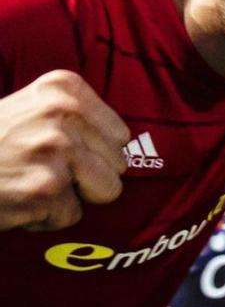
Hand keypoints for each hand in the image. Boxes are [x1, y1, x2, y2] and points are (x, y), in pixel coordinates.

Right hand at [0, 70, 128, 230]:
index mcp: (64, 87)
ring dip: (68, 198)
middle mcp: (63, 112)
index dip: (90, 154)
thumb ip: (77, 119)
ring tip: (28, 184)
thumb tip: (128, 144)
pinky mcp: (46, 187)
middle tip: (35, 170)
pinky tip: (15, 200)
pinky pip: (72, 216)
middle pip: (118, 164)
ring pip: (105, 191)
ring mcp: (55, 148)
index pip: (119, 135)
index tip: (51, 152)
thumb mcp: (31, 110)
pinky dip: (44, 219)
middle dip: (82, 177)